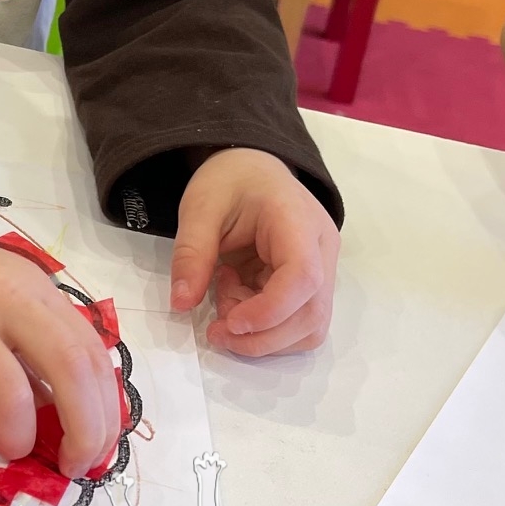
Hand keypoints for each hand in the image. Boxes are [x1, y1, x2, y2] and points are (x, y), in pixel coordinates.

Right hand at [0, 185, 120, 477]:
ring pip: (12, 399)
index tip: (98, 449)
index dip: (106, 411)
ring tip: (9, 443)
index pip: (90, 353)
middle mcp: (5, 300)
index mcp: (35, 290)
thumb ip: (38, 339)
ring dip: (18, 438)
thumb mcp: (6, 292)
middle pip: (69, 369)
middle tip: (74, 467)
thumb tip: (70, 411)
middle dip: (84, 430)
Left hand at [170, 149, 337, 356]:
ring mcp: (323, 269)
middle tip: (217, 328)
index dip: (269, 311)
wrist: (253, 170)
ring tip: (227, 303)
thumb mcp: (199, 209)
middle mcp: (322, 248)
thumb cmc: (231, 182)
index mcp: (298, 220)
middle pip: (312, 313)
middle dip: (262, 335)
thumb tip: (181, 303)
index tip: (230, 322)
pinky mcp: (311, 286)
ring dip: (264, 336)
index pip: (303, 277)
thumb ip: (191, 254)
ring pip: (309, 327)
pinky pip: (298, 322)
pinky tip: (239, 300)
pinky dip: (266, 328)